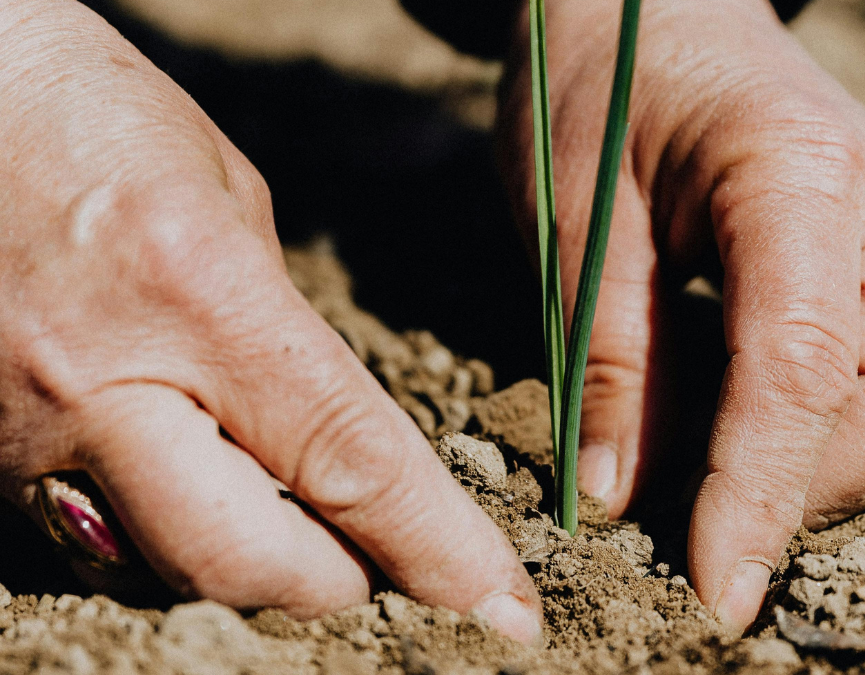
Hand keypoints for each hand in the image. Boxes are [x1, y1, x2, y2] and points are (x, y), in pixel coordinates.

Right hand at [0, 0, 539, 642]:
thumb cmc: (91, 115)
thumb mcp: (229, 200)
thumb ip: (283, 331)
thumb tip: (329, 435)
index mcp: (196, 294)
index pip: (348, 460)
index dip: (436, 549)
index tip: (503, 606)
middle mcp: (99, 385)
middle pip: (247, 563)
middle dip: (338, 584)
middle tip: (384, 565)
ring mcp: (20, 437)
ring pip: (162, 573)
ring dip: (251, 569)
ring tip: (298, 527)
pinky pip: (92, 545)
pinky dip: (165, 542)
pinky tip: (201, 494)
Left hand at [499, 0, 864, 631]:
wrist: (648, 4)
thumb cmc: (599, 82)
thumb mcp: (574, 212)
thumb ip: (609, 356)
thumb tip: (625, 500)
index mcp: (799, 170)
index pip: (807, 365)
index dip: (765, 494)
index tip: (718, 590)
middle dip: (816, 486)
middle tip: (700, 511)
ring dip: (835, 468)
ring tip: (720, 465)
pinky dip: (844, 433)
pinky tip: (756, 421)